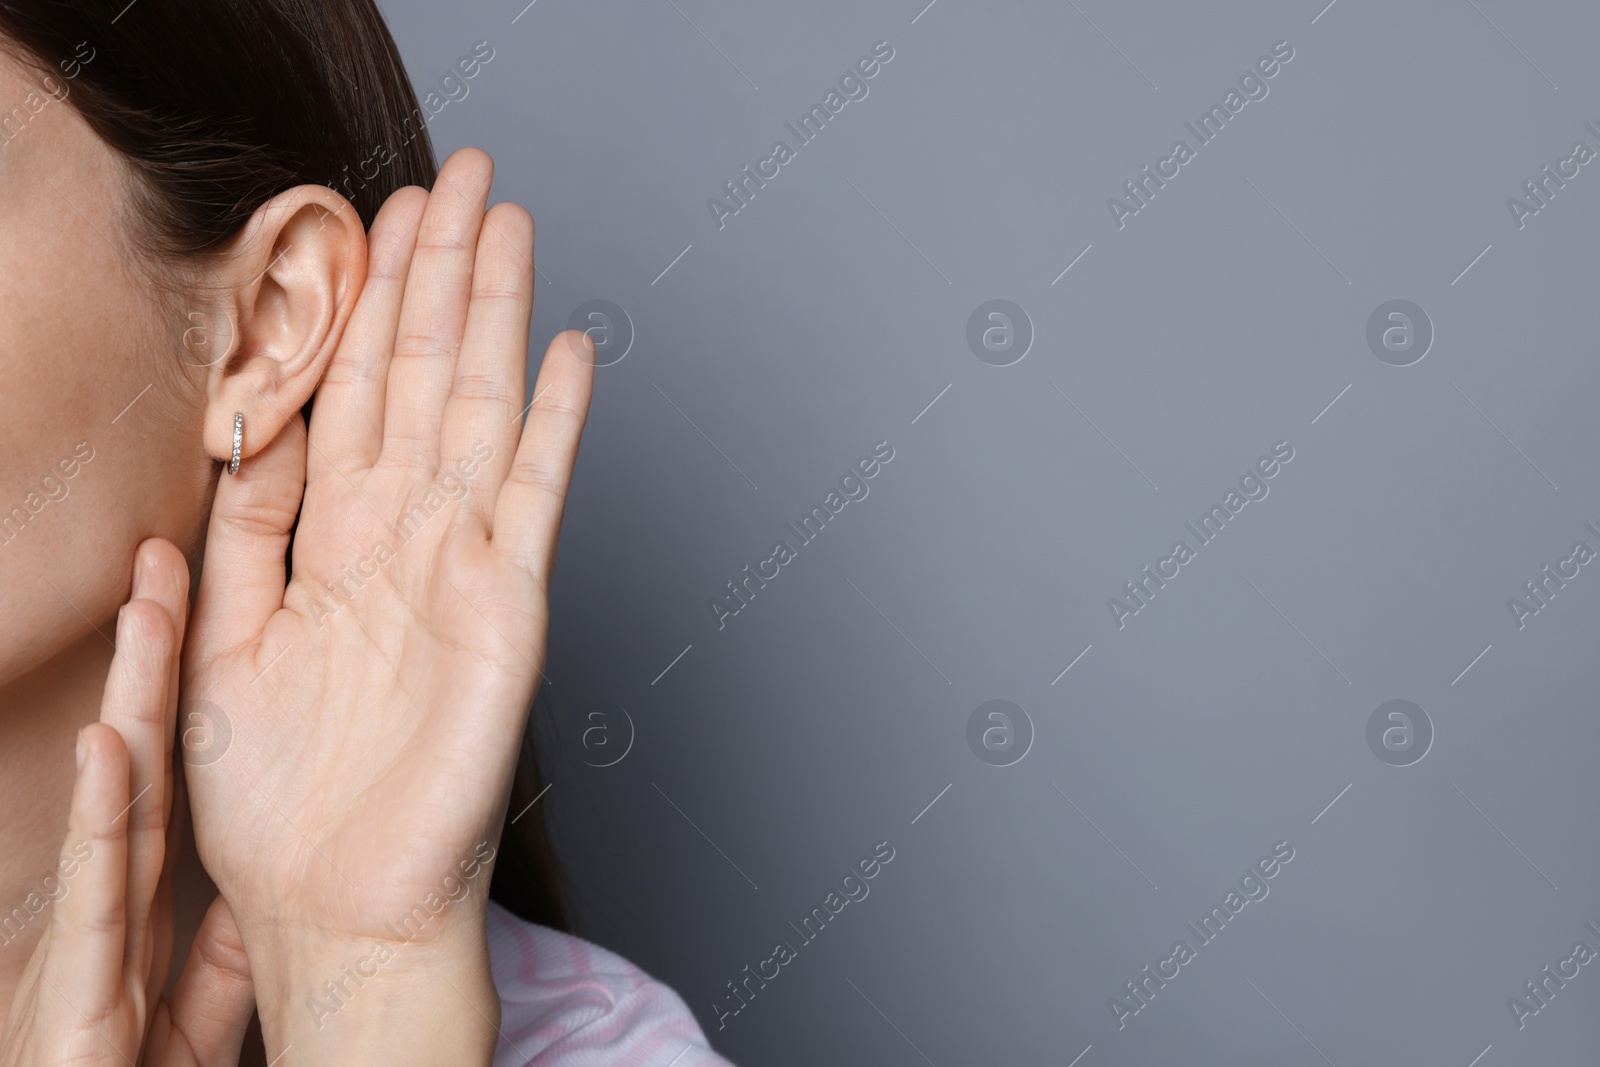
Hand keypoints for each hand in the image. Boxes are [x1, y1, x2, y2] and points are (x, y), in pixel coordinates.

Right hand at [0, 539, 255, 1066]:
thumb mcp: (192, 1011)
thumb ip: (229, 951)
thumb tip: (268, 898)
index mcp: (142, 904)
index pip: (167, 775)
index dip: (180, 696)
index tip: (193, 609)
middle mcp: (109, 904)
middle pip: (141, 762)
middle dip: (151, 664)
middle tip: (167, 559)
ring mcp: (86, 941)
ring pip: (114, 803)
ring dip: (128, 705)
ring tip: (148, 610)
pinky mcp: (74, 995)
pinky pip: (93, 893)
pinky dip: (99, 818)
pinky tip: (106, 746)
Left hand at [179, 148, 593, 1058]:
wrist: (343, 905)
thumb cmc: (283, 804)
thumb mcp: (220, 647)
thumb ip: (242, 537)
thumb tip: (251, 436)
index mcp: (337, 547)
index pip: (355, 394)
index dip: (366, 305)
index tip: (374, 221)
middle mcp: (406, 541)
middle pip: (426, 375)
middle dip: (438, 272)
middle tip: (458, 178)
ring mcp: (465, 566)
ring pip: (479, 408)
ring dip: (492, 311)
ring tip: (504, 221)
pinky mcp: (513, 605)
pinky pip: (536, 494)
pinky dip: (557, 422)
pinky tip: (566, 352)